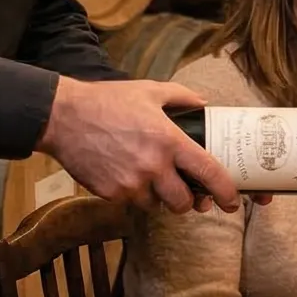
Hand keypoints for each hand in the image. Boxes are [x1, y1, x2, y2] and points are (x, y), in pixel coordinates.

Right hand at [37, 77, 239, 214]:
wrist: (63, 117)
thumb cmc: (108, 101)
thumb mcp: (149, 91)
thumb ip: (181, 97)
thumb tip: (204, 103)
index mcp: (169, 141)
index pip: (208, 172)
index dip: (226, 191)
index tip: (232, 201)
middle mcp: (153, 166)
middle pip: (184, 202)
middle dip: (187, 201)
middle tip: (184, 192)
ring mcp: (130, 183)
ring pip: (156, 205)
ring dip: (157, 197)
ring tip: (148, 176)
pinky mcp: (110, 194)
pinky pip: (130, 203)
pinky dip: (132, 194)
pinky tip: (125, 173)